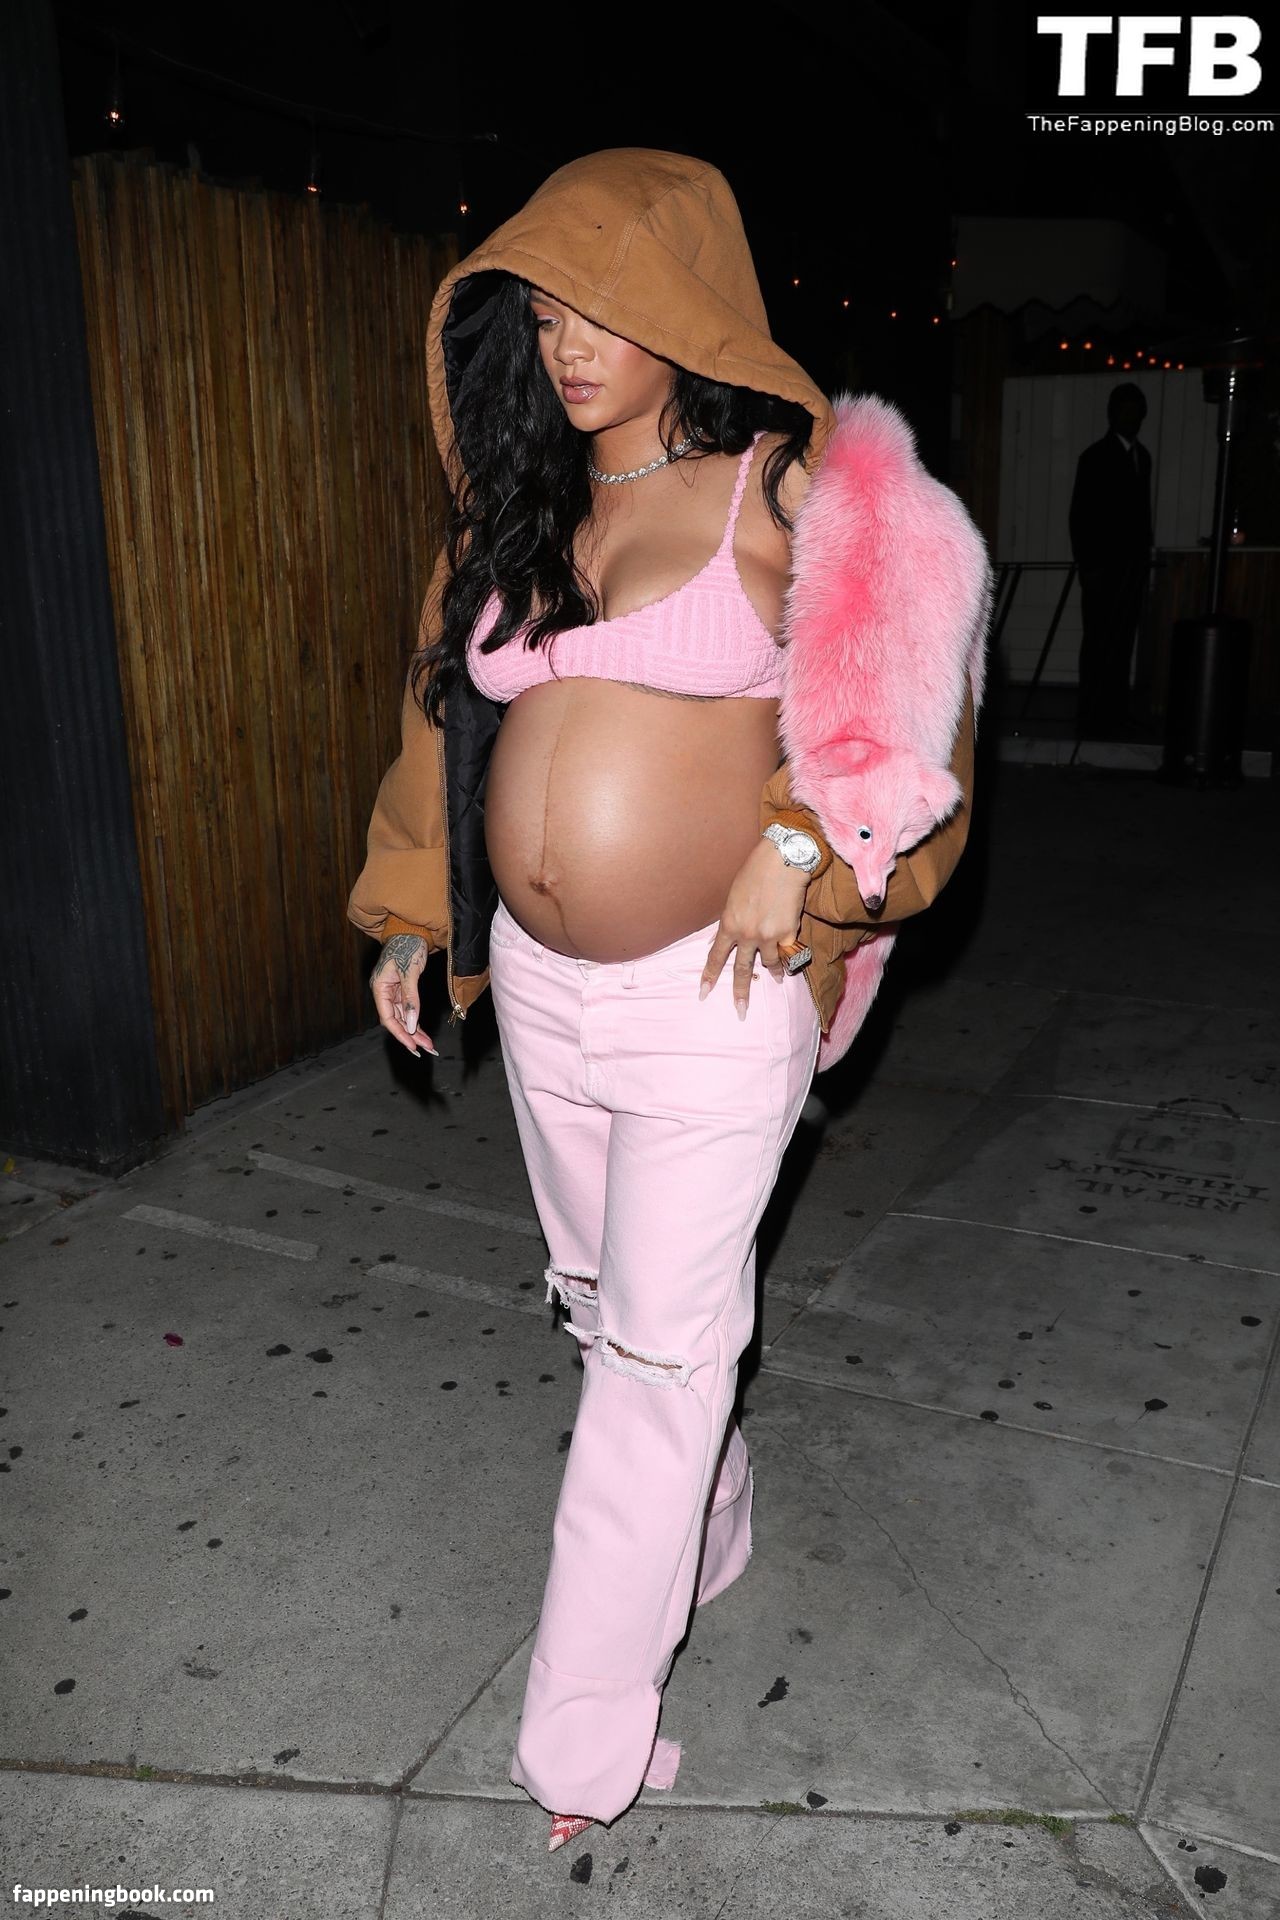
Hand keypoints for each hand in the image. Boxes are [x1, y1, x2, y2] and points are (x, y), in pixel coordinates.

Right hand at [370, 934, 437, 1055]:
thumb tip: (411, 1023)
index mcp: (379, 988)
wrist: (410, 929)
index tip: (413, 1046)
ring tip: (427, 1044)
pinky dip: (415, 1019)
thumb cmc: (408, 946)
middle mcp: (383, 992)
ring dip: (414, 1030)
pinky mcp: (402, 988)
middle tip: (425, 1049)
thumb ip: (410, 999)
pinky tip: (422, 1031)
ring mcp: (392, 991)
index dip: (400, 1033)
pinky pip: (407, 1009)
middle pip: (395, 1020)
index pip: (388, 1017)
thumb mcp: (410, 972)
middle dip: (410, 1035)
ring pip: (402, 1016)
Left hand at [699, 837, 809, 1019]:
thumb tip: (724, 940)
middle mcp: (746, 934)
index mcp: (729, 923)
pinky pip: (787, 954)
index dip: (710, 976)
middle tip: (740, 1011)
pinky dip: (789, 959)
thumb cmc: (756, 873)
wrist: (782, 861)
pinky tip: (791, 965)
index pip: (716, 956)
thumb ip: (730, 920)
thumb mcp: (733, 897)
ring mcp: (768, 936)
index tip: (703, 993)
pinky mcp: (788, 933)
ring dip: (773, 973)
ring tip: (777, 980)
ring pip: (768, 964)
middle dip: (740, 993)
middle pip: (741, 969)